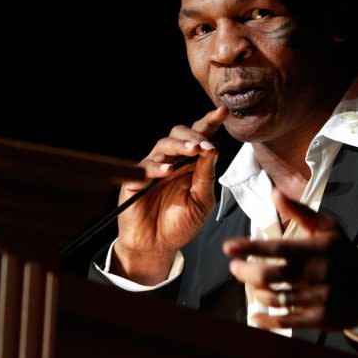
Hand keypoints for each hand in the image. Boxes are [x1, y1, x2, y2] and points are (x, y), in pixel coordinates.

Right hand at [112, 106, 228, 284]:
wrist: (158, 246)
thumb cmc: (180, 223)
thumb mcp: (202, 201)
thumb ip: (206, 176)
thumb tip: (213, 149)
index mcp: (190, 164)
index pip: (200, 137)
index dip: (209, 122)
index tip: (222, 111)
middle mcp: (172, 161)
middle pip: (179, 134)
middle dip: (193, 135)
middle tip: (204, 145)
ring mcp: (153, 169)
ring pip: (163, 145)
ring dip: (179, 146)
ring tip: (192, 151)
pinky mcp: (135, 180)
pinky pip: (144, 167)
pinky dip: (156, 167)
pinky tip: (168, 171)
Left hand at [223, 188, 357, 329]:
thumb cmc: (344, 254)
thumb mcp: (328, 228)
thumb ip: (299, 212)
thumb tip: (273, 193)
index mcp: (316, 249)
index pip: (276, 249)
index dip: (249, 248)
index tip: (228, 247)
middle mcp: (315, 274)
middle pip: (268, 276)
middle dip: (245, 272)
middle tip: (235, 267)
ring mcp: (316, 299)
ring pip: (273, 298)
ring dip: (255, 292)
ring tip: (250, 284)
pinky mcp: (317, 320)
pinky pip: (284, 321)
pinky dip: (265, 320)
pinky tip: (255, 315)